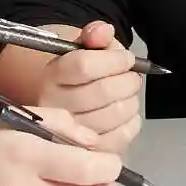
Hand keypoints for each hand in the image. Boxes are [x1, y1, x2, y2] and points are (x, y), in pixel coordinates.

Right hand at [0, 22, 145, 157]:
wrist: (65, 105)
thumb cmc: (79, 76)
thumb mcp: (82, 49)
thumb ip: (93, 36)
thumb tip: (103, 31)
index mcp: (52, 76)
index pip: (86, 66)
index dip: (115, 60)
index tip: (126, 59)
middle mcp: (55, 106)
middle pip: (105, 91)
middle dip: (128, 80)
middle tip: (132, 78)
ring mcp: (70, 134)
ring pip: (117, 113)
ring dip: (131, 100)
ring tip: (126, 95)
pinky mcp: (88, 153)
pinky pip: (123, 135)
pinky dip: (132, 121)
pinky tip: (124, 115)